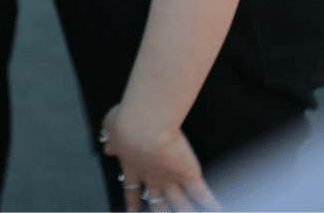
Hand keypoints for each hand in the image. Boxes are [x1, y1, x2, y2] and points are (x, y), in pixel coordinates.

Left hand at [101, 105, 218, 212]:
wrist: (144, 126)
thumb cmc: (126, 119)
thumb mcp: (111, 126)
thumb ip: (110, 138)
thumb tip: (106, 147)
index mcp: (133, 165)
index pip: (131, 189)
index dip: (132, 201)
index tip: (131, 211)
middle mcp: (152, 176)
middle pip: (156, 203)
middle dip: (158, 212)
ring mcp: (170, 178)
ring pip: (179, 203)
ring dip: (185, 211)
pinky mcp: (188, 173)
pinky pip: (201, 193)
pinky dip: (210, 204)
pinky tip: (217, 210)